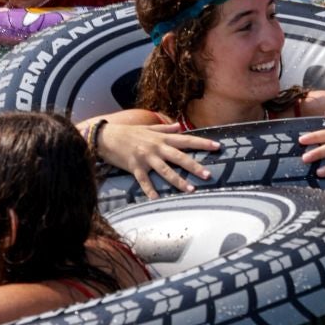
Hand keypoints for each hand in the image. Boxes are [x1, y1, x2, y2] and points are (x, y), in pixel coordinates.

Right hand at [96, 115, 219, 197]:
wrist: (106, 136)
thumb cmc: (129, 132)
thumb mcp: (148, 127)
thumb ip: (165, 127)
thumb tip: (179, 126)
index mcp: (162, 138)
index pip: (187, 140)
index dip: (203, 143)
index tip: (218, 147)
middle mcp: (156, 147)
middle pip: (179, 157)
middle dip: (195, 166)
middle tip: (208, 174)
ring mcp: (146, 158)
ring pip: (165, 171)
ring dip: (178, 181)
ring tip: (190, 189)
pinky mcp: (134, 167)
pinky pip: (144, 180)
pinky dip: (150, 190)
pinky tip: (157, 198)